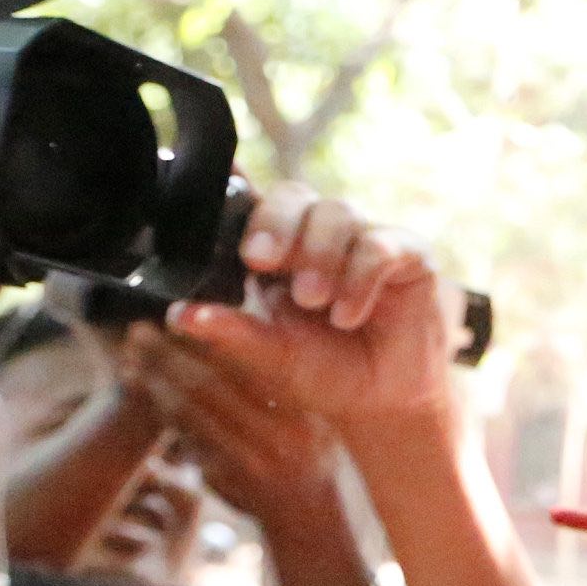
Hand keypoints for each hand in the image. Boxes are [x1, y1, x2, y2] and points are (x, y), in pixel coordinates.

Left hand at [118, 321, 347, 539]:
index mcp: (300, 412)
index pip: (248, 368)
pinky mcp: (223, 478)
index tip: (177, 318)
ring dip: (155, 382)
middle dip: (169, 356)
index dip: (207, 341)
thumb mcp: (314, 414)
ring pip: (190, 413)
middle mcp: (277, 438)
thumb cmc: (311, 451)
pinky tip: (143, 390)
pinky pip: (185, 437)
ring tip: (131, 357)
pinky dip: (161, 410)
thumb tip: (234, 334)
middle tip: (138, 330)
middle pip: (210, 387)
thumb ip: (282, 382)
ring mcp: (248, 462)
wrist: (308, 514)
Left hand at [172, 185, 450, 431]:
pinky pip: (380, 244)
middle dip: (274, 223)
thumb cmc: (324, 372)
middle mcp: (318, 233)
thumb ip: (231, 331)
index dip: (234, 186)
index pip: (252, 201)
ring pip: (337, 212)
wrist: (383, 403)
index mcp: (277, 249)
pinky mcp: (408, 253)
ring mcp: (364, 238)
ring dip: (319, 255)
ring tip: (312, 302)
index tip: (221, 182)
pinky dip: (361, 277)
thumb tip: (178, 315)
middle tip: (258, 258)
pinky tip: (348, 314)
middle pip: (293, 194)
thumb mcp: (270, 355)